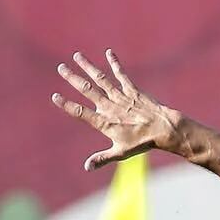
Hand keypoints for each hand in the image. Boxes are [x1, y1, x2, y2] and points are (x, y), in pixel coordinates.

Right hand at [51, 50, 181, 170]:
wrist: (164, 130)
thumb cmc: (142, 143)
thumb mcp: (120, 153)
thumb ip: (102, 158)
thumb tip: (86, 167)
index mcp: (105, 122)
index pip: (81, 113)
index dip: (67, 105)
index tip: (55, 96)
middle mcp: (110, 107)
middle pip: (87, 90)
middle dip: (73, 78)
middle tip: (60, 68)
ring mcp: (121, 97)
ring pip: (101, 79)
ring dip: (88, 67)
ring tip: (77, 55)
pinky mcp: (133, 91)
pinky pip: (121, 75)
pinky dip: (115, 63)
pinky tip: (109, 52)